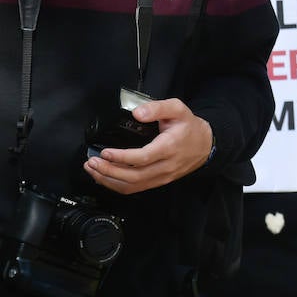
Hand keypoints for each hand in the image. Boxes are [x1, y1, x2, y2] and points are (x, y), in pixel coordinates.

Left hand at [83, 98, 213, 194]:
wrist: (205, 145)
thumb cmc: (189, 127)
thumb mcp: (178, 109)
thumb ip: (158, 108)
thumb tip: (137, 113)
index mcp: (169, 147)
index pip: (143, 158)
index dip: (122, 157)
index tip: (105, 152)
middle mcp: (165, 166)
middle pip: (133, 176)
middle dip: (108, 171)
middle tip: (92, 162)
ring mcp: (161, 177)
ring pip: (131, 186)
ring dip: (108, 180)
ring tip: (93, 169)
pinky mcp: (158, 182)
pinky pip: (134, 189)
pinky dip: (116, 185)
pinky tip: (104, 177)